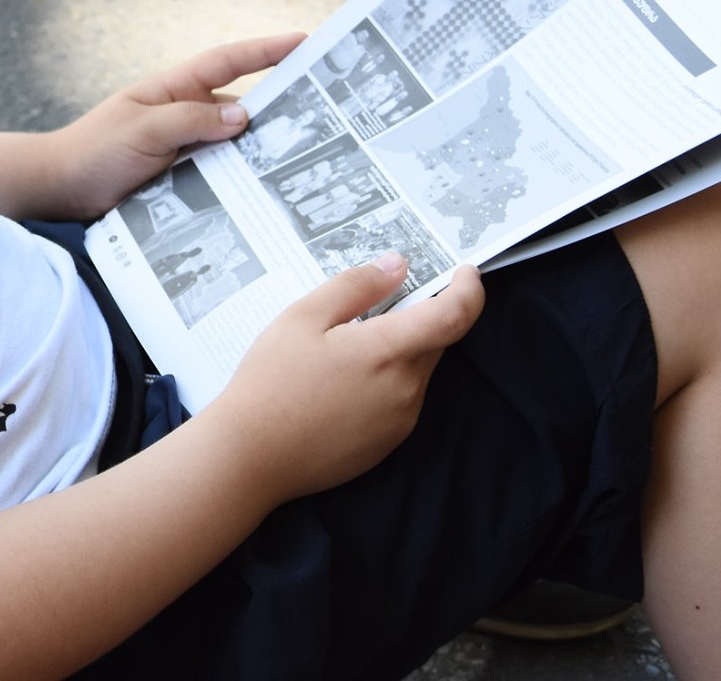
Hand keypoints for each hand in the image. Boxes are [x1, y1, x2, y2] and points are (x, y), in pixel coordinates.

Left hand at [39, 33, 304, 220]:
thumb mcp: (141, 130)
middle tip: (325, 112)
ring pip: (236, 144)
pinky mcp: (184, 177)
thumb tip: (243, 116)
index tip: (305, 40)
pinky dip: (242, 180)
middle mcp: (187, 114)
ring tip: (306, 160)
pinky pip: (221, 174)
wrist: (61, 188)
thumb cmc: (94, 150)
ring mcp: (187, 146)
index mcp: (176, 89)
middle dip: (280, 105)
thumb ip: (189, 120)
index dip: (267, 50)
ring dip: (263, 151)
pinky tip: (266, 194)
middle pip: (242, 105)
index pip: (229, 62)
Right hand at [208, 255, 485, 503]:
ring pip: (416, 370)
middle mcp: (405, 389)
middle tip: (377, 305)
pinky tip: (341, 383)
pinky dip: (386, 380)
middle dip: (420, 316)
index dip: (469, 290)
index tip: (464, 271)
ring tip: (344, 350)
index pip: (455, 315)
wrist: (252, 455)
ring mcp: (400, 420)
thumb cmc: (271, 380)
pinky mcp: (388, 443)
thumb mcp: (303, 316)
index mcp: (388, 352)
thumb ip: (356, 285)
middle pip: (435, 341)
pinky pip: (401, 399)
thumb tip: (398, 265)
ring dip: (398, 351)